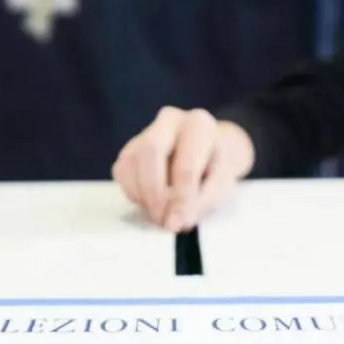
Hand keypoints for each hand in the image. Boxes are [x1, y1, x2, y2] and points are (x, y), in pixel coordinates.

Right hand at [112, 107, 254, 232]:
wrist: (208, 153)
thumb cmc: (215, 167)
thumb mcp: (222, 184)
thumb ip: (202, 202)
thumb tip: (176, 221)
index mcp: (199, 125)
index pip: (186, 164)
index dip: (181, 198)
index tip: (178, 223)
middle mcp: (170, 121)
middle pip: (150, 152)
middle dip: (154, 193)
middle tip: (162, 220)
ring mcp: (146, 132)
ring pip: (131, 162)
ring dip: (142, 196)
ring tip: (159, 214)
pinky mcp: (130, 148)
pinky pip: (122, 171)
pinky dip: (133, 193)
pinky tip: (150, 203)